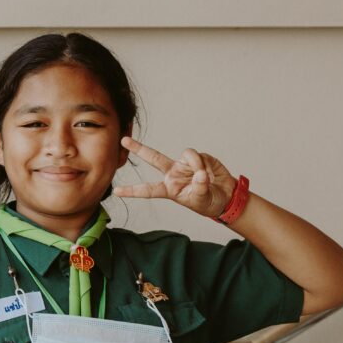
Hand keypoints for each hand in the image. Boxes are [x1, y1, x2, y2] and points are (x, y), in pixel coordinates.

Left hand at [113, 137, 236, 218]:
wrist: (225, 196)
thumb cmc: (209, 201)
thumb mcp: (201, 200)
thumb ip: (199, 188)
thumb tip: (200, 174)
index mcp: (169, 189)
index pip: (147, 190)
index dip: (132, 191)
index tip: (116, 191)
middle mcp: (173, 174)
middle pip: (153, 159)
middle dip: (139, 149)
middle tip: (123, 140)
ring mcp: (184, 165)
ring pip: (185, 154)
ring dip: (196, 164)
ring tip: (204, 176)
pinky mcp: (198, 158)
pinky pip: (197, 155)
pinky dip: (204, 163)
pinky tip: (210, 171)